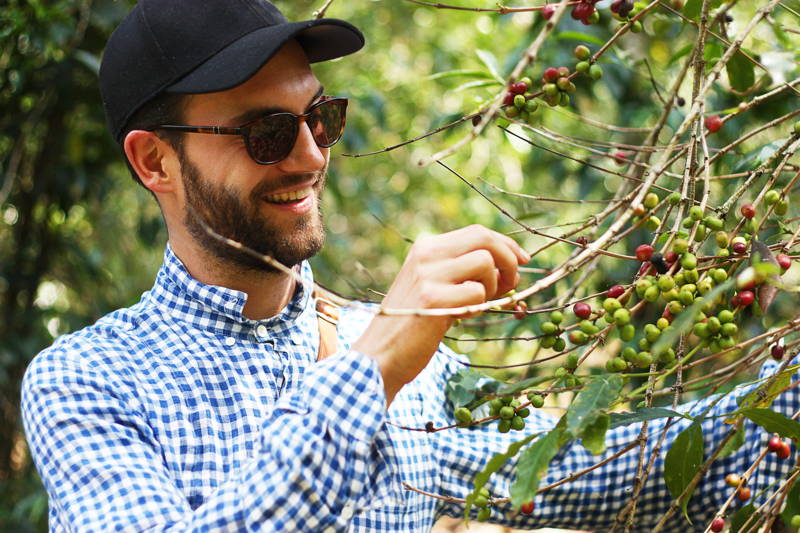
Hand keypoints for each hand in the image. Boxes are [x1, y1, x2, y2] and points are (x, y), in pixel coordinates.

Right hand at [352, 225, 529, 405]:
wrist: (379, 354)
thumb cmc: (412, 324)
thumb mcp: (432, 286)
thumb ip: (460, 271)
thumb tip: (507, 266)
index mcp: (425, 247)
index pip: (477, 232)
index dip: (506, 244)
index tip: (522, 260)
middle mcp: (426, 254)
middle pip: (484, 239)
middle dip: (509, 259)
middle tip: (513, 284)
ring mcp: (428, 274)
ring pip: (485, 263)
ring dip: (492, 288)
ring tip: (474, 307)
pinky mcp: (433, 298)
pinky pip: (477, 293)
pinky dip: (477, 308)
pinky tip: (457, 319)